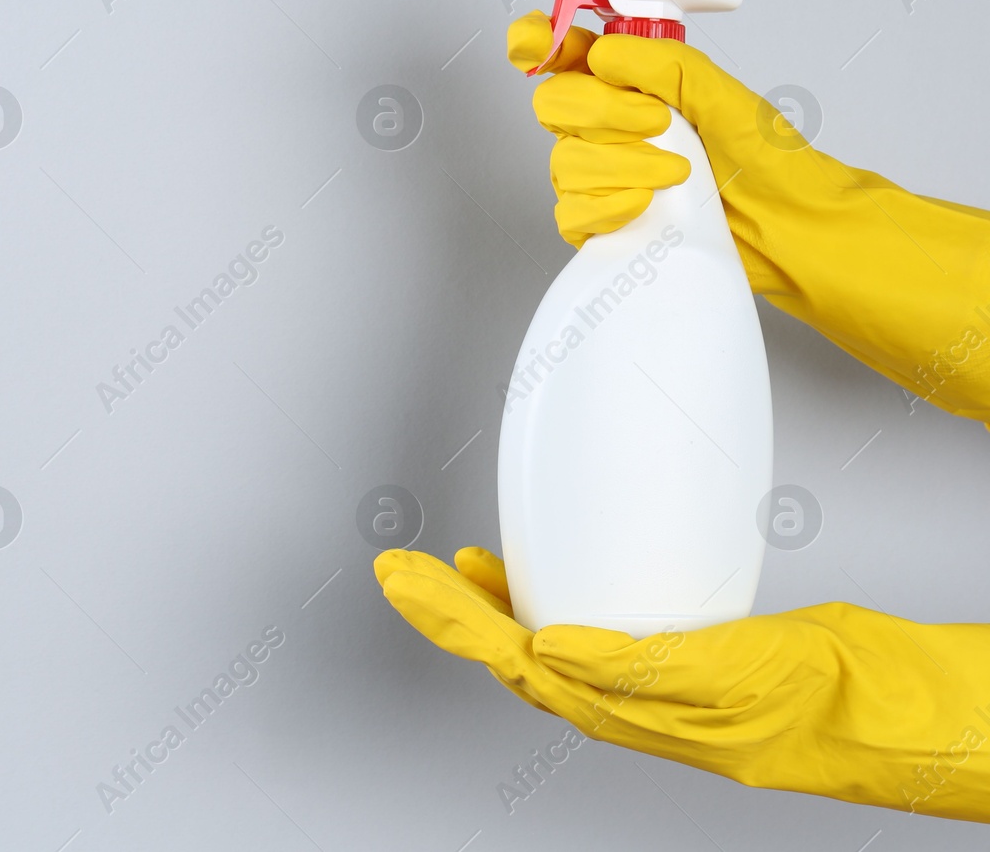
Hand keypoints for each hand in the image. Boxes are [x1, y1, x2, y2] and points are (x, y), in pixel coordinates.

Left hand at [376, 546, 989, 821]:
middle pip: (505, 650)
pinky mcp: (663, 650)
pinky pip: (578, 626)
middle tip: (398, 569)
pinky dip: (539, 598)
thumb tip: (546, 649)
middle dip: (446, 611)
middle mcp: (615, 696)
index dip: (448, 619)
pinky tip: (526, 578)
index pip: (507, 658)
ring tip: (447, 572)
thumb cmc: (816, 706)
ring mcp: (635, 677)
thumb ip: (634, 667)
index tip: (403, 580)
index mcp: (618, 707)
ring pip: (535, 641)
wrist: (882, 711)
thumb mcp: (724, 679)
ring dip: (484, 607)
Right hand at [506, 10, 989, 424]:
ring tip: (676, 174)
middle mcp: (606, 123)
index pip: (560, 51)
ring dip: (622, 166)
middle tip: (658, 124)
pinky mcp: (603, 221)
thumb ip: (662, 64)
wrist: (787, 226)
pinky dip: (608, 207)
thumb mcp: (720, 93)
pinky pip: (571, 212)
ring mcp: (601, 173)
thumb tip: (601, 55)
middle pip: (554, 105)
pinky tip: (646, 206)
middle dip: (603, 113)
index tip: (537, 46)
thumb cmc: (767, 161)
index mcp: (629, 81)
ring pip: (565, 162)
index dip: (536, 42)